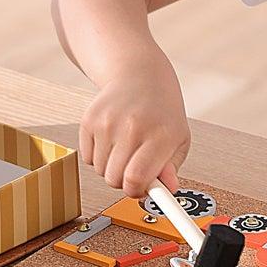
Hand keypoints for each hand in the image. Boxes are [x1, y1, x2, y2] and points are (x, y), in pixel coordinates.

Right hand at [78, 72, 190, 196]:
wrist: (139, 75)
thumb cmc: (162, 111)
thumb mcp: (178, 139)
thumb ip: (171, 168)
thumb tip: (166, 190)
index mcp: (160, 134)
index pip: (137, 178)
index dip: (136, 191)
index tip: (141, 189)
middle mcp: (133, 127)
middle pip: (114, 179)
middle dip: (124, 182)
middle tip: (134, 168)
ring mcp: (107, 122)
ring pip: (100, 170)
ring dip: (111, 168)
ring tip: (125, 149)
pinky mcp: (89, 120)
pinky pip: (88, 158)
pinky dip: (99, 156)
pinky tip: (112, 139)